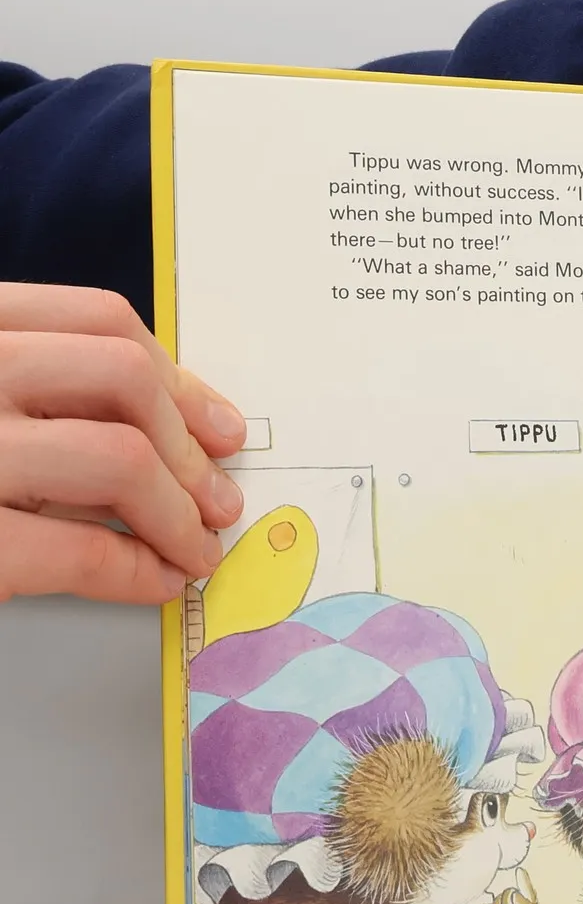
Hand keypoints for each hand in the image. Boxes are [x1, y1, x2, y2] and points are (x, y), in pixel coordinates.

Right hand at [0, 284, 247, 602]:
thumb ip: (43, 390)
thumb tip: (182, 421)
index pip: (98, 321)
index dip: (178, 378)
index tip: (218, 428)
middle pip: (122, 378)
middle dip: (190, 447)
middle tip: (218, 500)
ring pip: (118, 458)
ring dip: (179, 514)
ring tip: (194, 548)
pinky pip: (81, 549)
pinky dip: (138, 571)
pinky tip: (155, 581)